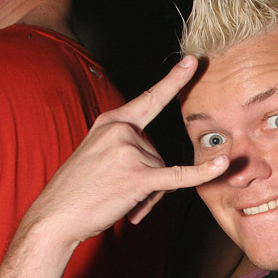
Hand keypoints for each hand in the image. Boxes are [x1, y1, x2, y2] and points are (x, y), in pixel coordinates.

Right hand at [25, 56, 228, 245]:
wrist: (55, 215)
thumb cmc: (78, 189)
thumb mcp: (97, 153)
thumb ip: (127, 147)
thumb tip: (161, 168)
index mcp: (112, 121)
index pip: (150, 99)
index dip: (174, 80)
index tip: (192, 61)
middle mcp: (122, 130)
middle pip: (159, 154)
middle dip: (148, 179)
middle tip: (117, 190)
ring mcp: (130, 151)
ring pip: (163, 174)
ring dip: (149, 194)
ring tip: (120, 200)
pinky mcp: (138, 176)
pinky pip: (178, 176)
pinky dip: (202, 173)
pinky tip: (222, 164)